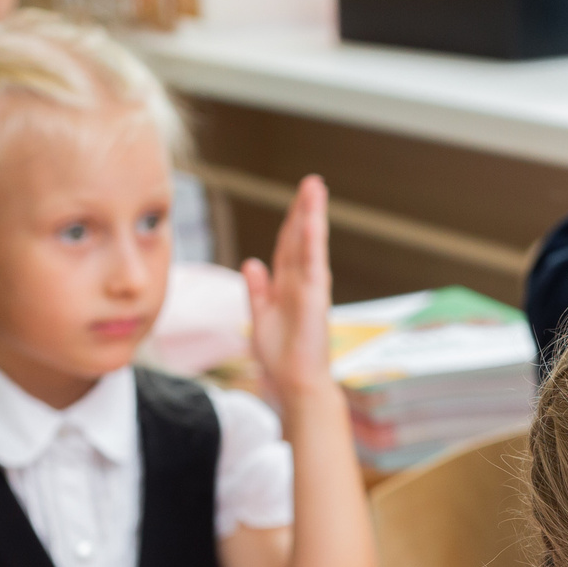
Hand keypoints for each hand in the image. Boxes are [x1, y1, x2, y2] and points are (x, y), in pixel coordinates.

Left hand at [243, 175, 336, 416]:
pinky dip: (313, 242)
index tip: (297, 199)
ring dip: (312, 216)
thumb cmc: (282, 356)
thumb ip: (256, 290)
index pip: (288, 247)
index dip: (290, 222)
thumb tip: (251, 263)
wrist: (296, 383)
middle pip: (300, 238)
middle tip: (312, 183)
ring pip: (309, 245)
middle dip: (305, 210)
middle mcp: (301, 283)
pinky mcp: (315, 298)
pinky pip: (313, 265)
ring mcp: (310, 289)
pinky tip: (312, 220)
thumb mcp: (260, 317)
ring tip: (316, 188)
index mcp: (287, 287)